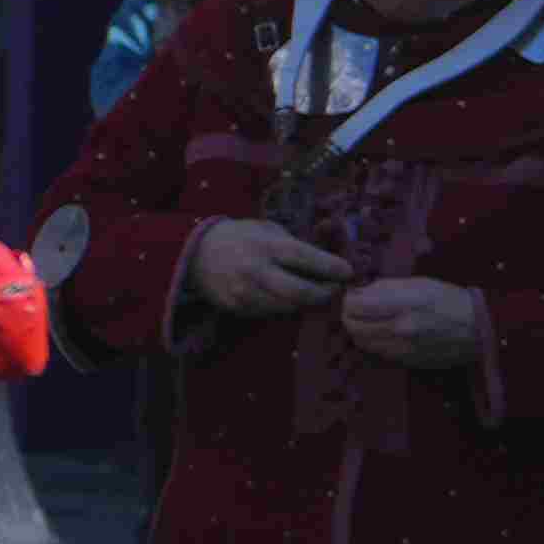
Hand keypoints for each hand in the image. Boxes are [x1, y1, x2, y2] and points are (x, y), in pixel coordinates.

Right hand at [176, 213, 348, 324]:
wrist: (195, 254)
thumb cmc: (240, 238)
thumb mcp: (267, 230)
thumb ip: (295, 244)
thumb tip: (331, 259)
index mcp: (264, 246)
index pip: (306, 258)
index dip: (331, 267)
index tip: (348, 272)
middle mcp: (254, 271)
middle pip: (301, 293)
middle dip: (325, 293)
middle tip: (334, 288)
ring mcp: (245, 292)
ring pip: (290, 307)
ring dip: (306, 302)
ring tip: (313, 291)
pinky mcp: (238, 308)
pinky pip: (271, 312)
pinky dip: (284, 306)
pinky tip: (284, 295)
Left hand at [336, 275, 488, 374]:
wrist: (481, 330)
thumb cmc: (451, 301)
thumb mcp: (419, 284)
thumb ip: (386, 288)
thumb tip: (359, 292)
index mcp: (402, 305)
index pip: (354, 305)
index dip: (349, 299)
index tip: (353, 295)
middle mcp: (399, 330)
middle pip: (352, 325)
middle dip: (349, 315)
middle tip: (356, 308)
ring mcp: (402, 349)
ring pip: (362, 342)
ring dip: (359, 330)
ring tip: (369, 320)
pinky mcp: (407, 362)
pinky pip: (378, 353)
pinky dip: (374, 342)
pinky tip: (384, 333)